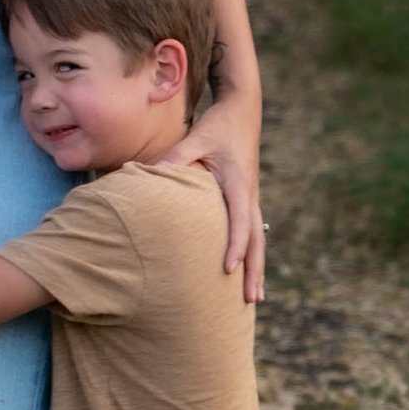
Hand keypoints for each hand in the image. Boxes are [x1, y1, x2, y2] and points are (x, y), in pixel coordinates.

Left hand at [158, 86, 264, 302]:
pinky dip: (251, 252)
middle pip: (256, 240)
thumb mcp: (196, 137)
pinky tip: (247, 269)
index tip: (228, 270)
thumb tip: (151, 174)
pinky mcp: (246, 195)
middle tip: (251, 300)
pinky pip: (252, 230)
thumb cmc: (218, 124)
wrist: (242, 109)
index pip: (240, 223)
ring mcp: (250, 196)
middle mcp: (249, 194)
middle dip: (254, 271)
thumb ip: (177, 156)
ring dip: (256, 267)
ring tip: (255, 297)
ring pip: (257, 239)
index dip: (234, 248)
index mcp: (239, 184)